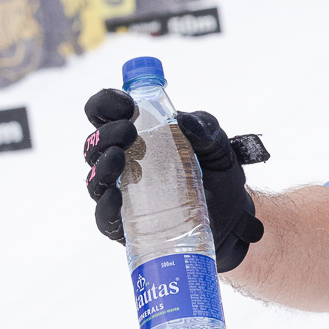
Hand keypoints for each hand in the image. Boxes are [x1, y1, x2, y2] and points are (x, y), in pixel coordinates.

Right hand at [83, 90, 268, 271]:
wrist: (233, 214)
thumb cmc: (216, 170)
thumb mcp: (215, 143)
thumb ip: (204, 127)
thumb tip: (183, 121)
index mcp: (136, 134)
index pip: (105, 113)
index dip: (107, 104)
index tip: (126, 105)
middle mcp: (121, 162)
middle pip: (94, 145)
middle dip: (106, 134)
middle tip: (129, 131)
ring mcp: (121, 194)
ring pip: (95, 179)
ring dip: (101, 166)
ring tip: (118, 157)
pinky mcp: (127, 225)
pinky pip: (106, 218)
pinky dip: (106, 207)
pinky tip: (115, 196)